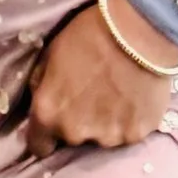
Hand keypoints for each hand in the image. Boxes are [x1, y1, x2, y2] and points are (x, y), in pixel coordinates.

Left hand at [25, 0, 175, 155]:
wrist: (139, 31)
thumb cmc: (89, 35)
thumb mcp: (50, 53)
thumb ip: (41, 84)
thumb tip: (41, 97)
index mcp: (49, 113)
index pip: (39, 146)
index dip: (45, 135)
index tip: (56, 122)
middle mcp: (76, 133)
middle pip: (73, 138)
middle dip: (78, 122)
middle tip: (92, 94)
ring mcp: (110, 137)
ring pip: (103, 136)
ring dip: (105, 121)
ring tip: (117, 93)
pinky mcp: (138, 134)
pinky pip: (129, 132)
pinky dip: (130, 119)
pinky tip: (135, 96)